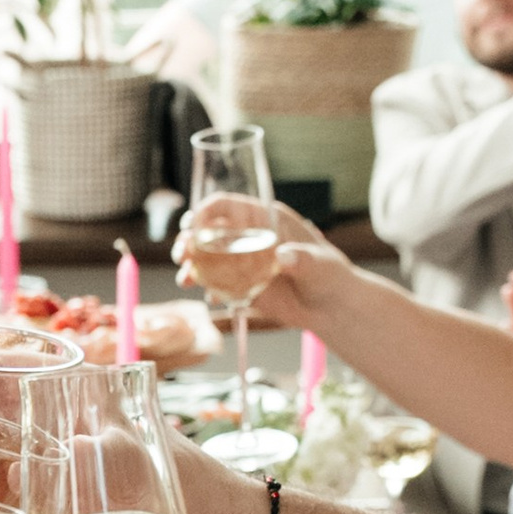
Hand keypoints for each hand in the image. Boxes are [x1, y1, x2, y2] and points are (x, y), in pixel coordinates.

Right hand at [174, 196, 334, 331]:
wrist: (329, 308)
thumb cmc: (329, 276)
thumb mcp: (318, 264)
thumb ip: (301, 258)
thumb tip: (283, 256)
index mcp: (265, 219)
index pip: (227, 206)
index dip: (205, 211)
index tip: (191, 224)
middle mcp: (248, 236)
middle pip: (209, 230)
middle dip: (189, 240)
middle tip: (182, 255)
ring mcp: (242, 261)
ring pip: (207, 257)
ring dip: (191, 266)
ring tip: (185, 279)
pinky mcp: (240, 285)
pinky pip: (215, 283)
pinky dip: (207, 289)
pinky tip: (211, 298)